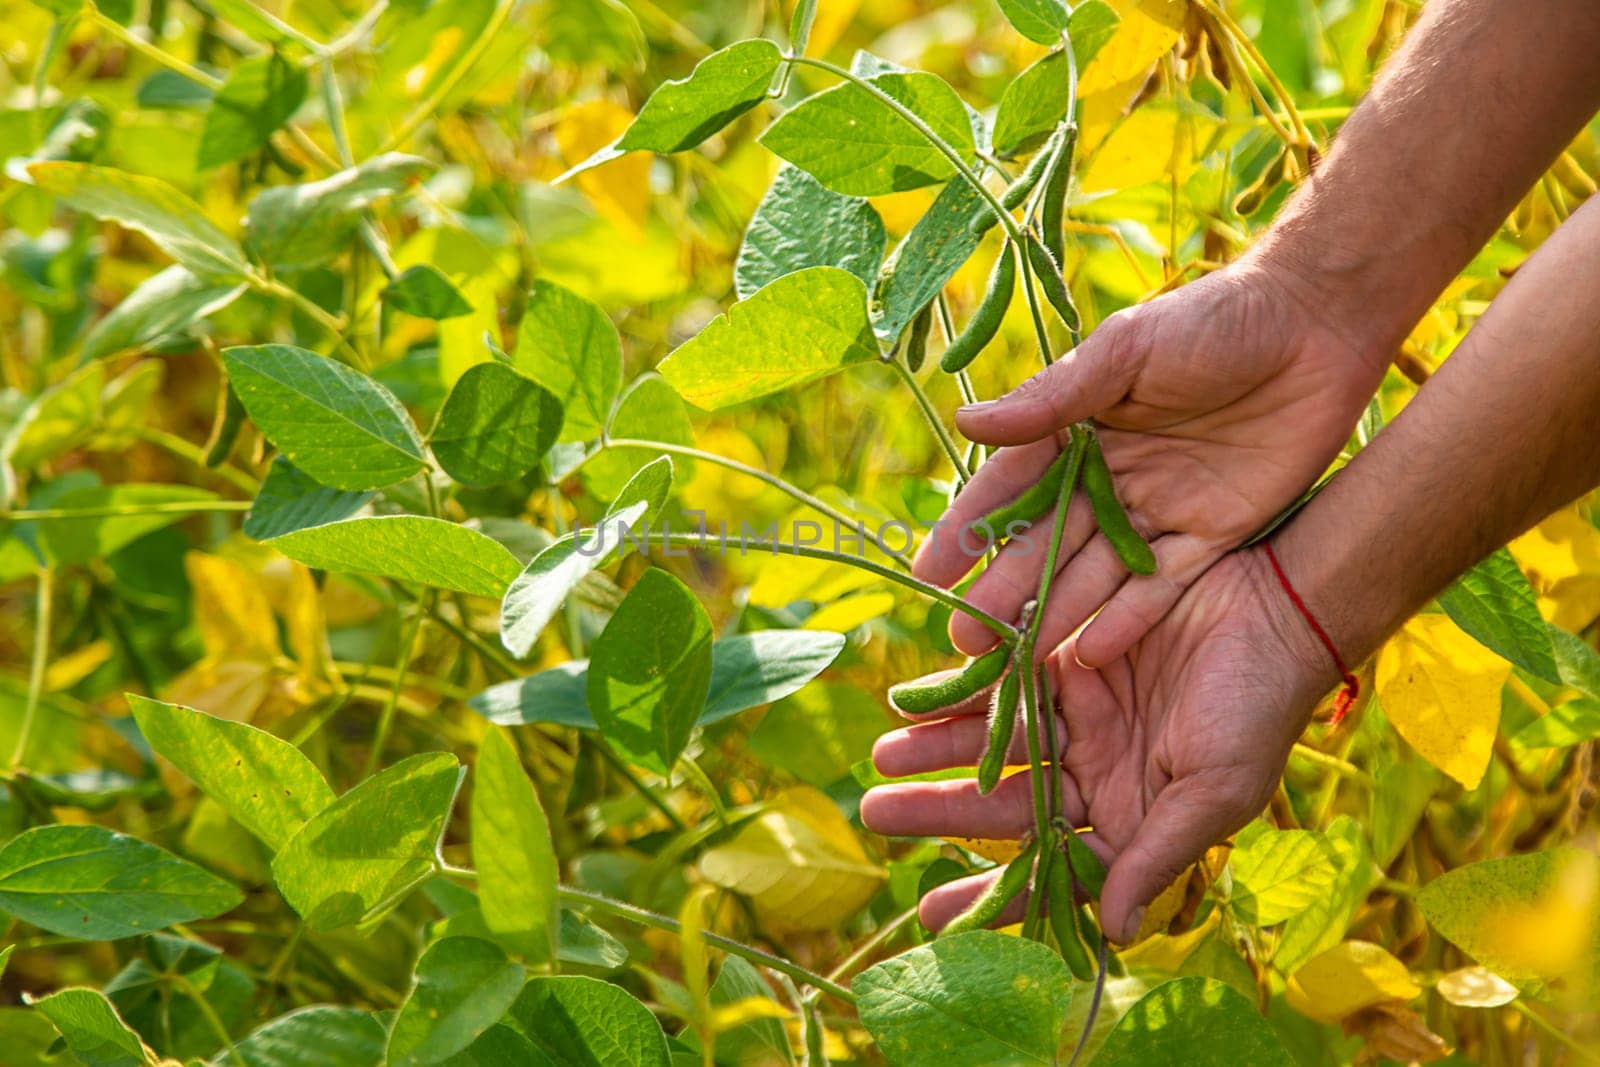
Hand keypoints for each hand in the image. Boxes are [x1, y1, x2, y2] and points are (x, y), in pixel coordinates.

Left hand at [860, 548, 1334, 942]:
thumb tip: (1116, 933)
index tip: (931, 918)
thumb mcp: (1214, 792)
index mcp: (1131, 819)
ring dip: (938, 749)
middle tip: (875, 814)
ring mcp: (1080, 717)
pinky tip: (916, 697)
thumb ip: (1157, 856)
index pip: (1052, 871)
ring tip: (883, 756)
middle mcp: (1096, 774)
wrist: (1277, 609)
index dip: (992, 897)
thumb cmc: (1258, 708)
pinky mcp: (1067, 658)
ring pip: (995, 744)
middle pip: (1005, 804)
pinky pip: (1003, 681)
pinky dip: (961, 691)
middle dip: (940, 810)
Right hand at [916, 255, 1384, 664]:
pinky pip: (1164, 586)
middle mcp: (1110, 476)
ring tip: (1008, 661)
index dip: (968, 531)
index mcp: (1078, 428)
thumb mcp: (1125, 352)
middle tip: (962, 640)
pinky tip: (1090, 653)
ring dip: (1054, 615)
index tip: (928, 574)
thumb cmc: (1212, 321)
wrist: (1316, 323)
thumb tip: (964, 422)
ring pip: (1096, 574)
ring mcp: (1159, 509)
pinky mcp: (1214, 535)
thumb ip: (1051, 397)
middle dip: (1003, 592)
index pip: (1010, 488)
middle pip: (1047, 543)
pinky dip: (1130, 619)